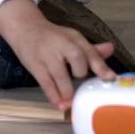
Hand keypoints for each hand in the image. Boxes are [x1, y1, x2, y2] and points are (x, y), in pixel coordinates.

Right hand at [0, 0, 116, 109]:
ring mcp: (47, 56)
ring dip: (68, 92)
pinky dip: (54, 96)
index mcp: (74, 38)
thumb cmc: (52, 36)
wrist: (24, 28)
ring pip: (61, 76)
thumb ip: (91, 49)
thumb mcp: (72, 38)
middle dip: (80, 75)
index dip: (101, 66)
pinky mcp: (35, 67)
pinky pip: (46, 84)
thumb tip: (111, 50)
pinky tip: (60, 105)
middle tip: (81, 86)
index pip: (89, 52)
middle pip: (77, 61)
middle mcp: (61, 45)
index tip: (110, 78)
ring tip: (72, 103)